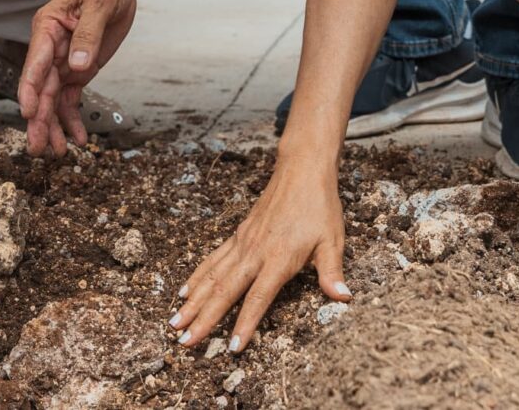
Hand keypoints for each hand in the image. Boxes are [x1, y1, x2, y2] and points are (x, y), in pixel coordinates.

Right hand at [16, 0, 138, 155]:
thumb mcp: (100, 4)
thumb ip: (87, 34)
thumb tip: (76, 66)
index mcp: (47, 28)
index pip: (34, 63)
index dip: (30, 90)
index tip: (29, 114)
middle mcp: (49, 48)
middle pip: (40, 88)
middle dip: (38, 119)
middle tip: (37, 147)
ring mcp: (62, 61)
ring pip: (52, 99)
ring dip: (53, 125)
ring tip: (56, 152)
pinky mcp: (77, 69)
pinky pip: (69, 98)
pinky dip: (72, 118)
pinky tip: (77, 138)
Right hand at [171, 157, 348, 352]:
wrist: (300, 170)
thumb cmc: (319, 207)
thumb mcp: (332, 240)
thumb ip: (332, 272)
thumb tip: (344, 298)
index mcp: (278, 258)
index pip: (258, 298)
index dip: (245, 324)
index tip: (232, 348)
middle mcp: (254, 252)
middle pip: (224, 291)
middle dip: (203, 318)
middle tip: (184, 340)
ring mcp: (243, 242)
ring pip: (212, 276)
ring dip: (193, 301)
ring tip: (174, 322)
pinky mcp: (238, 235)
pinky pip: (214, 260)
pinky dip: (197, 277)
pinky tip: (185, 291)